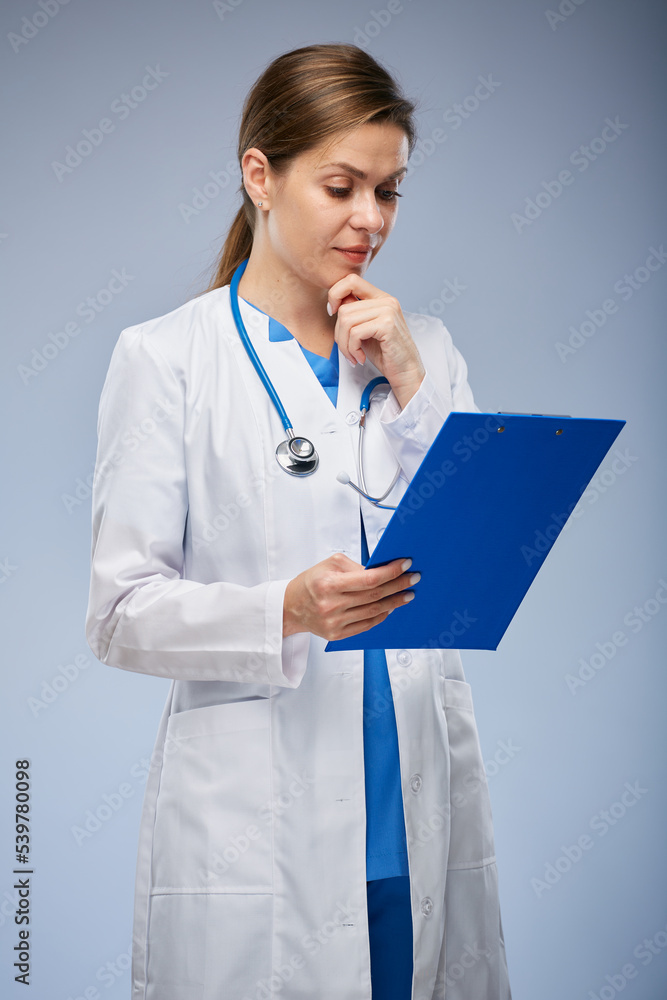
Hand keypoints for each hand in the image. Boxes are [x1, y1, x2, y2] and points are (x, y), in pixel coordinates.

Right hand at [283, 552, 419, 640]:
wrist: (290, 607)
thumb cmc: (311, 582)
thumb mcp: (329, 565)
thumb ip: (355, 567)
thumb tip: (380, 572)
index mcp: (328, 584)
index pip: (368, 579)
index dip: (390, 572)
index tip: (406, 565)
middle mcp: (331, 605)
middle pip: (375, 596)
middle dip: (398, 585)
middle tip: (413, 578)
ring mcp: (335, 623)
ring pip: (374, 612)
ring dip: (395, 602)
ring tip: (407, 594)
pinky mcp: (337, 635)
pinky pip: (367, 625)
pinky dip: (381, 615)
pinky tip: (391, 607)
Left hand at [327, 274, 425, 409]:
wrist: (405, 372)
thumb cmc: (384, 352)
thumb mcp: (364, 329)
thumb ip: (353, 313)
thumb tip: (336, 302)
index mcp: (381, 297)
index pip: (351, 280)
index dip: (335, 294)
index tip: (332, 313)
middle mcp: (386, 300)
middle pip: (344, 308)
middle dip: (339, 334)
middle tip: (347, 350)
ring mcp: (388, 311)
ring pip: (346, 321)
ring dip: (344, 344)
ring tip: (353, 355)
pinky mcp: (387, 325)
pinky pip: (355, 333)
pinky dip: (352, 349)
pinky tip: (361, 358)